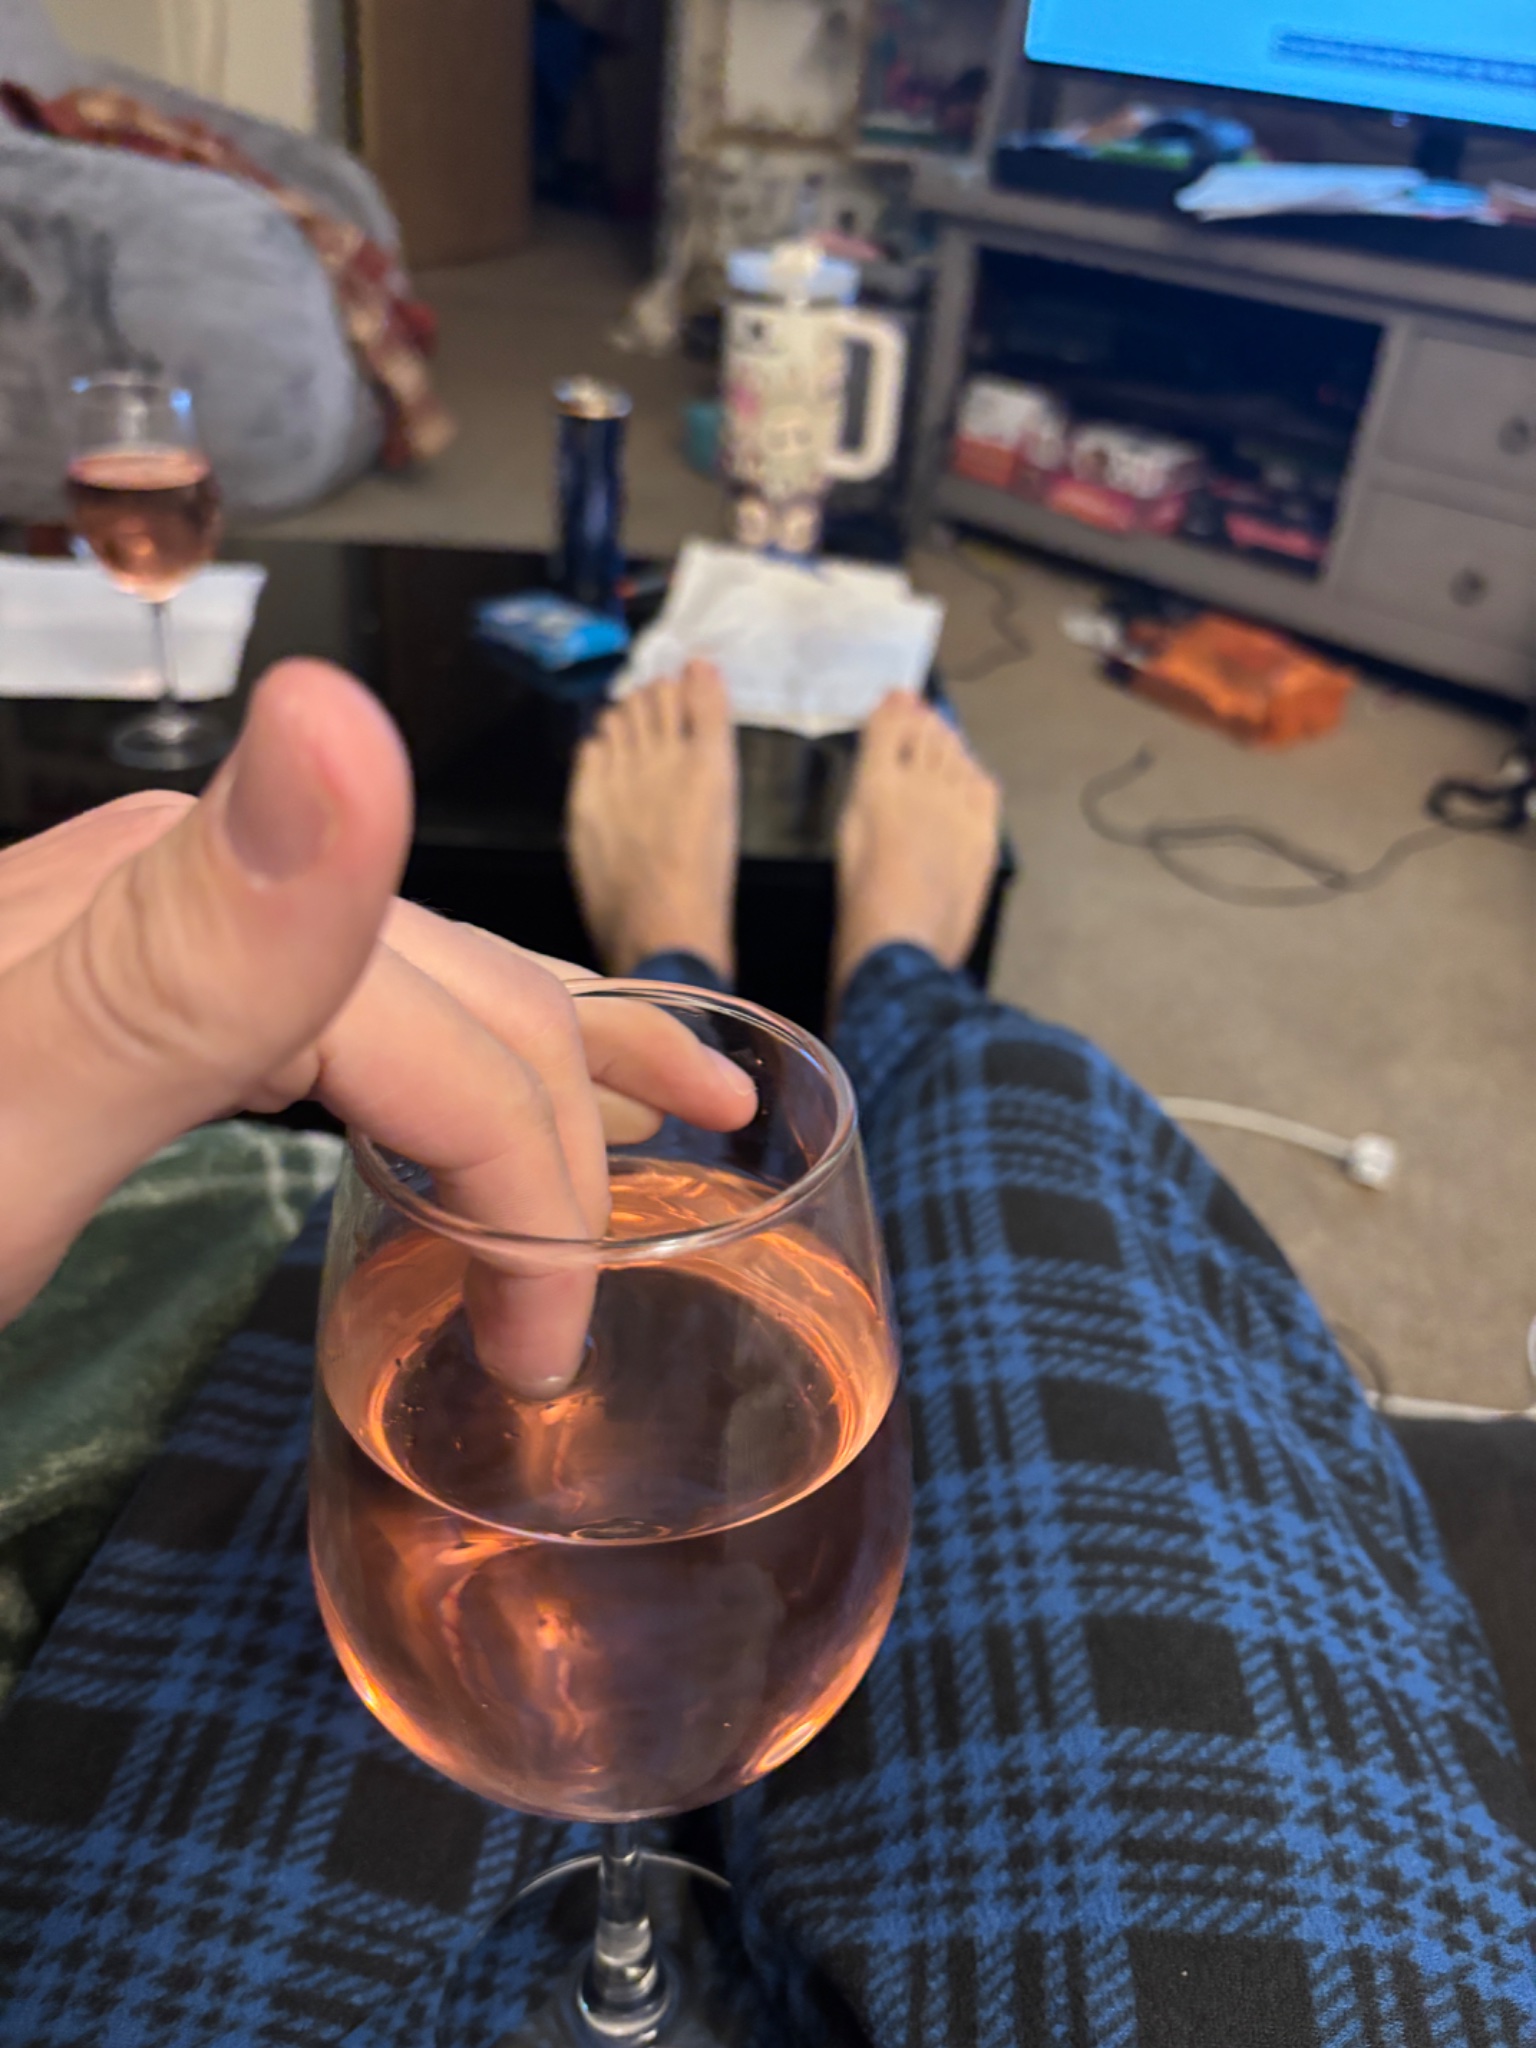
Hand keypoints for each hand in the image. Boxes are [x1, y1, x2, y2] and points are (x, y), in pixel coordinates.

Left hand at [0, 660, 755, 1391]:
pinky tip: (423, 1108)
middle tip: (662, 1256)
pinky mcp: (107, 1000)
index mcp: (187, 913)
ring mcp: (141, 941)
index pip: (457, 1038)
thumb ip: (189, 945)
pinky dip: (425, 1071)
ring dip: (542, 1057)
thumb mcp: (4, 1123)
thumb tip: (350, 716)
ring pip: (408, 982)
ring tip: (642, 1119)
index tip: (540, 1370)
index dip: (537, 1199)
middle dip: (582, 1118)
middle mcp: (178, 893)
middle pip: (456, 986)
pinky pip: (323, 1017)